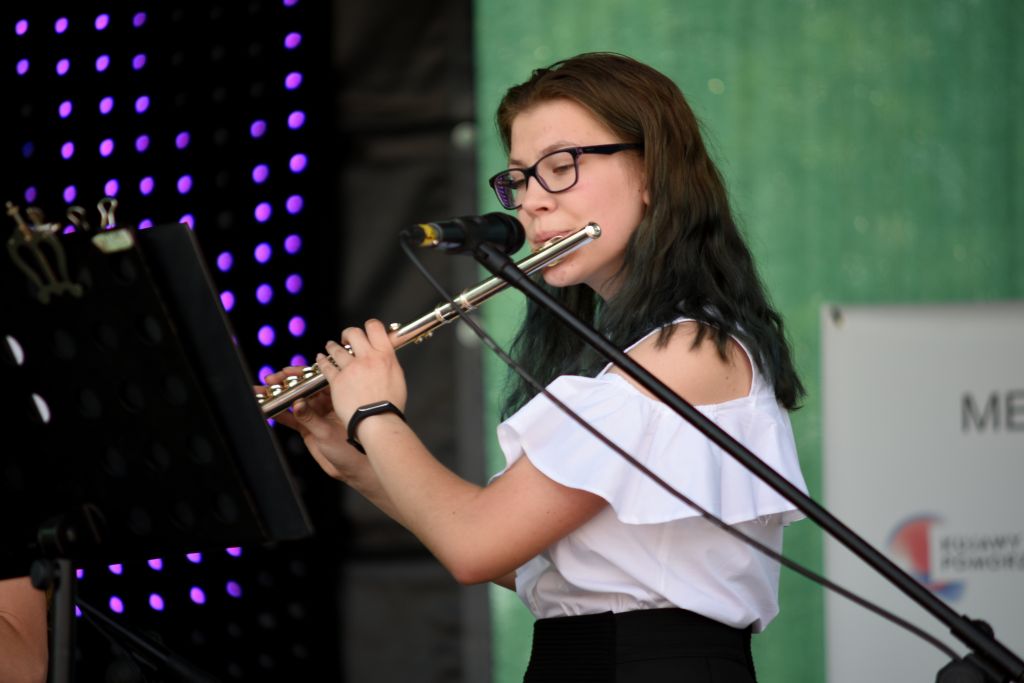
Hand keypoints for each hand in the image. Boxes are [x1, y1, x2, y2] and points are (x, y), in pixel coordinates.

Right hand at [260, 366, 364, 480]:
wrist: (354, 469)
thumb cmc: (352, 448)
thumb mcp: (327, 432)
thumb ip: (310, 418)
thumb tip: (297, 403)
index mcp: (337, 397)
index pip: (315, 380)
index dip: (300, 375)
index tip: (286, 372)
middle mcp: (325, 404)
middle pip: (302, 388)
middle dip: (285, 383)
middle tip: (270, 380)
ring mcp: (315, 416)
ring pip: (293, 402)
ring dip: (277, 397)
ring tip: (261, 392)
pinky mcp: (307, 429)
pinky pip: (290, 418)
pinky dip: (278, 414)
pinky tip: (266, 408)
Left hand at [316, 319, 407, 426]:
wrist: (377, 420)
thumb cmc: (390, 405)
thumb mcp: (398, 378)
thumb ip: (389, 363)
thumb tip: (385, 356)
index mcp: (385, 356)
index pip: (375, 327)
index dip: (369, 326)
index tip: (366, 331)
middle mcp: (368, 358)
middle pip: (353, 333)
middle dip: (348, 334)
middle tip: (346, 338)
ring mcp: (351, 368)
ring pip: (336, 348)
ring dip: (332, 346)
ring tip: (330, 345)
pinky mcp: (337, 380)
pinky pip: (326, 365)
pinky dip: (322, 360)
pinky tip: (320, 358)